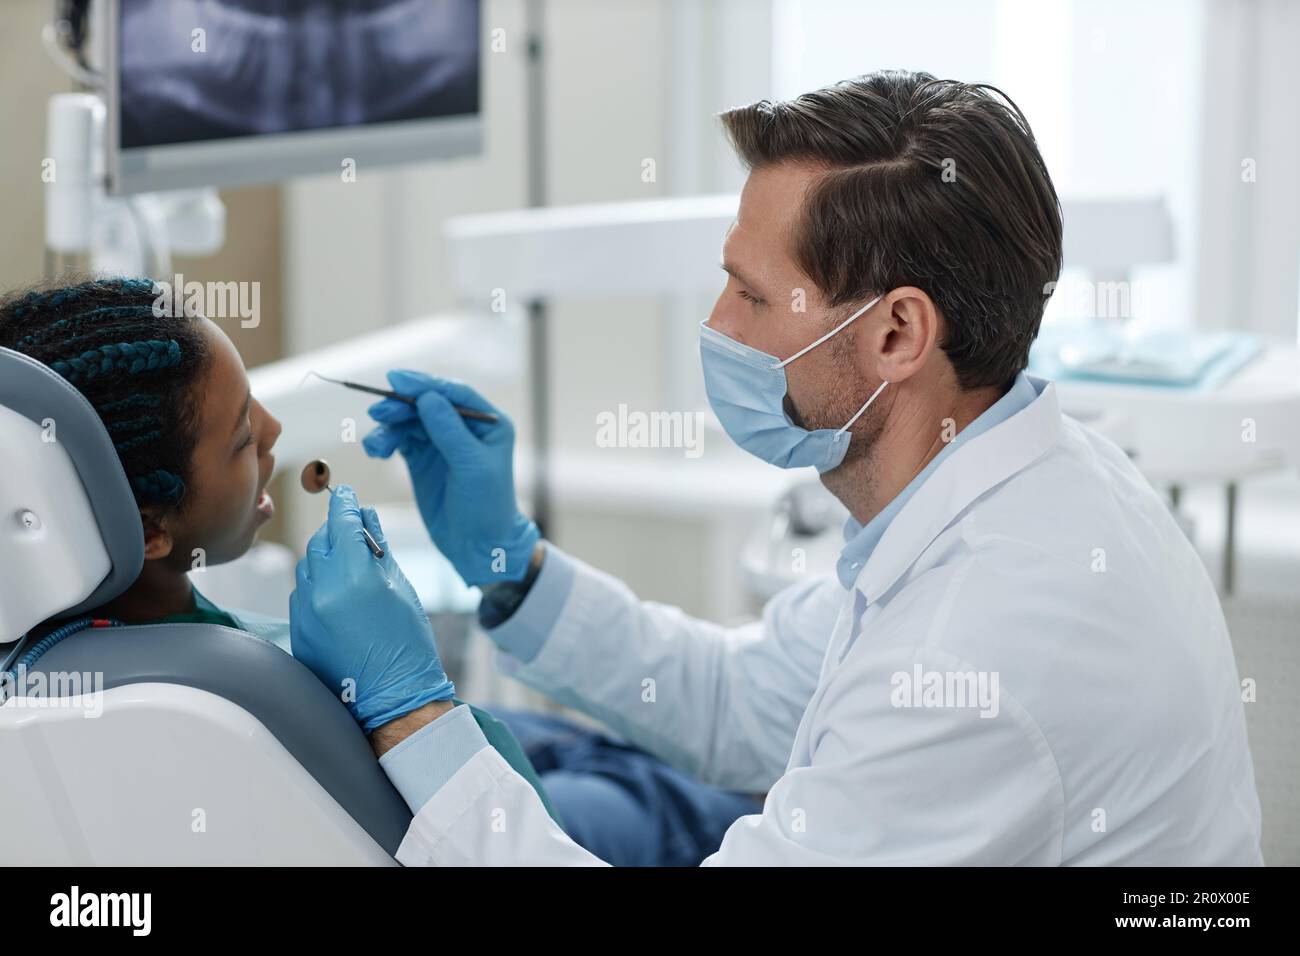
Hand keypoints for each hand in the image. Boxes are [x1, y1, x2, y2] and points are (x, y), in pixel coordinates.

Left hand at [289, 485, 454, 732]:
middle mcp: (323, 591)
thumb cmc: (407, 645)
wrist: (392, 699)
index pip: (342, 523)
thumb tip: (367, 518)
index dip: (346, 503)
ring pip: (306, 566)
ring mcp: (305, 612)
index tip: (346, 493)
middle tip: (353, 532)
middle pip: (319, 541)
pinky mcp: (298, 630)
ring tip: (348, 570)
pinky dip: (316, 586)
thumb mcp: (401, 589)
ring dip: (324, 559)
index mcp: (354, 577)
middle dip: (335, 532)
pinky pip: (301, 593)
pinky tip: (338, 598)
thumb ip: (379, 550)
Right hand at [361, 370, 538, 585]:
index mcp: (487, 423)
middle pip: (426, 404)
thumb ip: (449, 431)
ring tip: (375, 445)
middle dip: (401, 406)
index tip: (396, 379)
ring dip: (389, 427)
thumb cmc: (487, 505)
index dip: (424, 384)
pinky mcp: (422, 458)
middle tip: (379, 412)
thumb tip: (428, 397)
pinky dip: (386, 441)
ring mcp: (441, 442)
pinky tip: (376, 450)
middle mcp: (464, 427)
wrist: (478, 545)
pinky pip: (400, 440)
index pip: (453, 393)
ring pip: (409, 422)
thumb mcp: (472, 466)